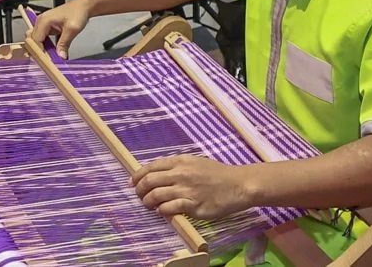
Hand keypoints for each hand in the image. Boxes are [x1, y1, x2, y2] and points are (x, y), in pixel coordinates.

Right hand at [25, 0, 92, 57]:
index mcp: (44, 21)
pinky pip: (41, 38)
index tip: (46, 62)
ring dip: (41, 49)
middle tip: (48, 62)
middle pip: (33, 41)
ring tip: (50, 58)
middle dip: (39, 51)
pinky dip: (44, 46)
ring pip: (36, 40)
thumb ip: (64, 43)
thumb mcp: (72, 30)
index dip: (39, 51)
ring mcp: (42, 24)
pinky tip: (51, 52)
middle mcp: (40, 22)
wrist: (83, 6)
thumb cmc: (78, 13)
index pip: (35, 40)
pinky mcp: (47, 27)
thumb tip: (60, 56)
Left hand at [132, 155, 253, 219]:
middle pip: (150, 181)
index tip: (133, 182)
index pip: (151, 167)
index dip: (138, 175)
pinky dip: (162, 211)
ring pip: (156, 195)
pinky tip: (163, 211)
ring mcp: (186, 190)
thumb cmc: (217, 174)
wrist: (238, 185)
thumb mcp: (194, 162)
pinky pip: (170, 208)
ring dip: (148, 202)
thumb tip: (156, 174)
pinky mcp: (193, 206)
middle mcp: (181, 174)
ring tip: (149, 205)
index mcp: (180, 161)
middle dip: (140, 190)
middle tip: (139, 196)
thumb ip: (176, 167)